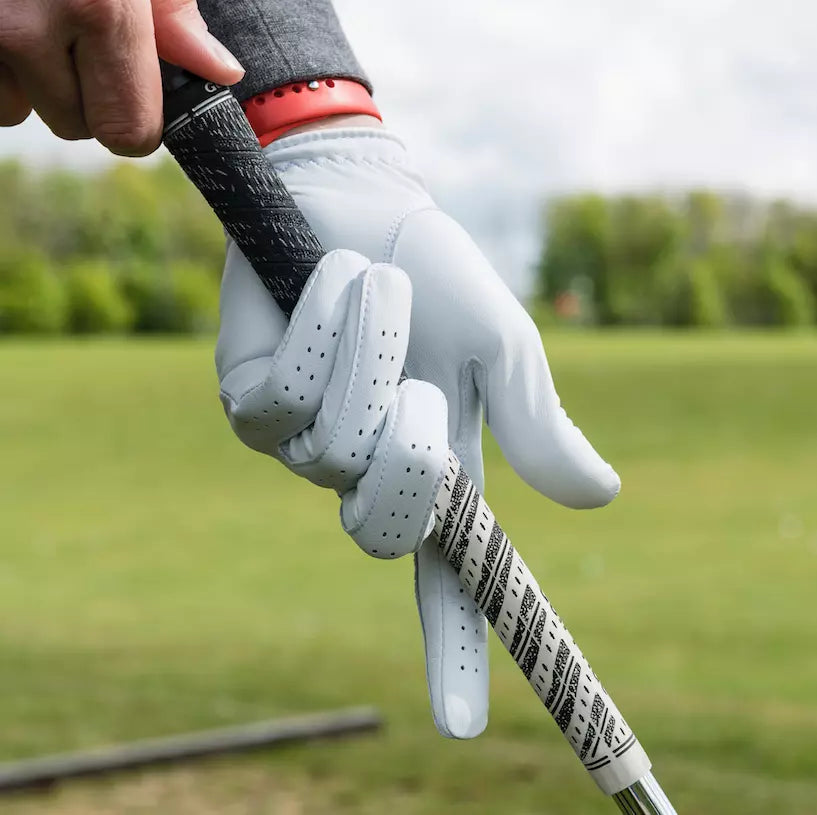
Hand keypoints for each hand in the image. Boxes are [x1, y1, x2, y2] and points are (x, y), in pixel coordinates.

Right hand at [0, 0, 243, 154]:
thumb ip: (174, 10)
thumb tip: (218, 71)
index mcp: (95, 6)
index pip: (128, 131)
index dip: (136, 119)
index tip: (134, 91)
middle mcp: (26, 27)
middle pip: (76, 125)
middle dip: (84, 93)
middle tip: (76, 32)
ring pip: (18, 108)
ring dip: (32, 78)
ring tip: (34, 13)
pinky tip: (5, 16)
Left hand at [262, 127, 621, 738]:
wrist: (358, 200)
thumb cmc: (435, 274)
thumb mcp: (501, 349)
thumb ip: (536, 424)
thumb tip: (600, 499)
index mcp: (433, 468)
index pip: (444, 580)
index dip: (456, 651)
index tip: (461, 724)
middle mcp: (361, 472)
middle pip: (383, 529)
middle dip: (414, 455)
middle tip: (425, 387)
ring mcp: (299, 445)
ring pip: (334, 450)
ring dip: (374, 357)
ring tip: (378, 288)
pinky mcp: (246, 403)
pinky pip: (285, 396)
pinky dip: (325, 328)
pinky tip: (334, 280)